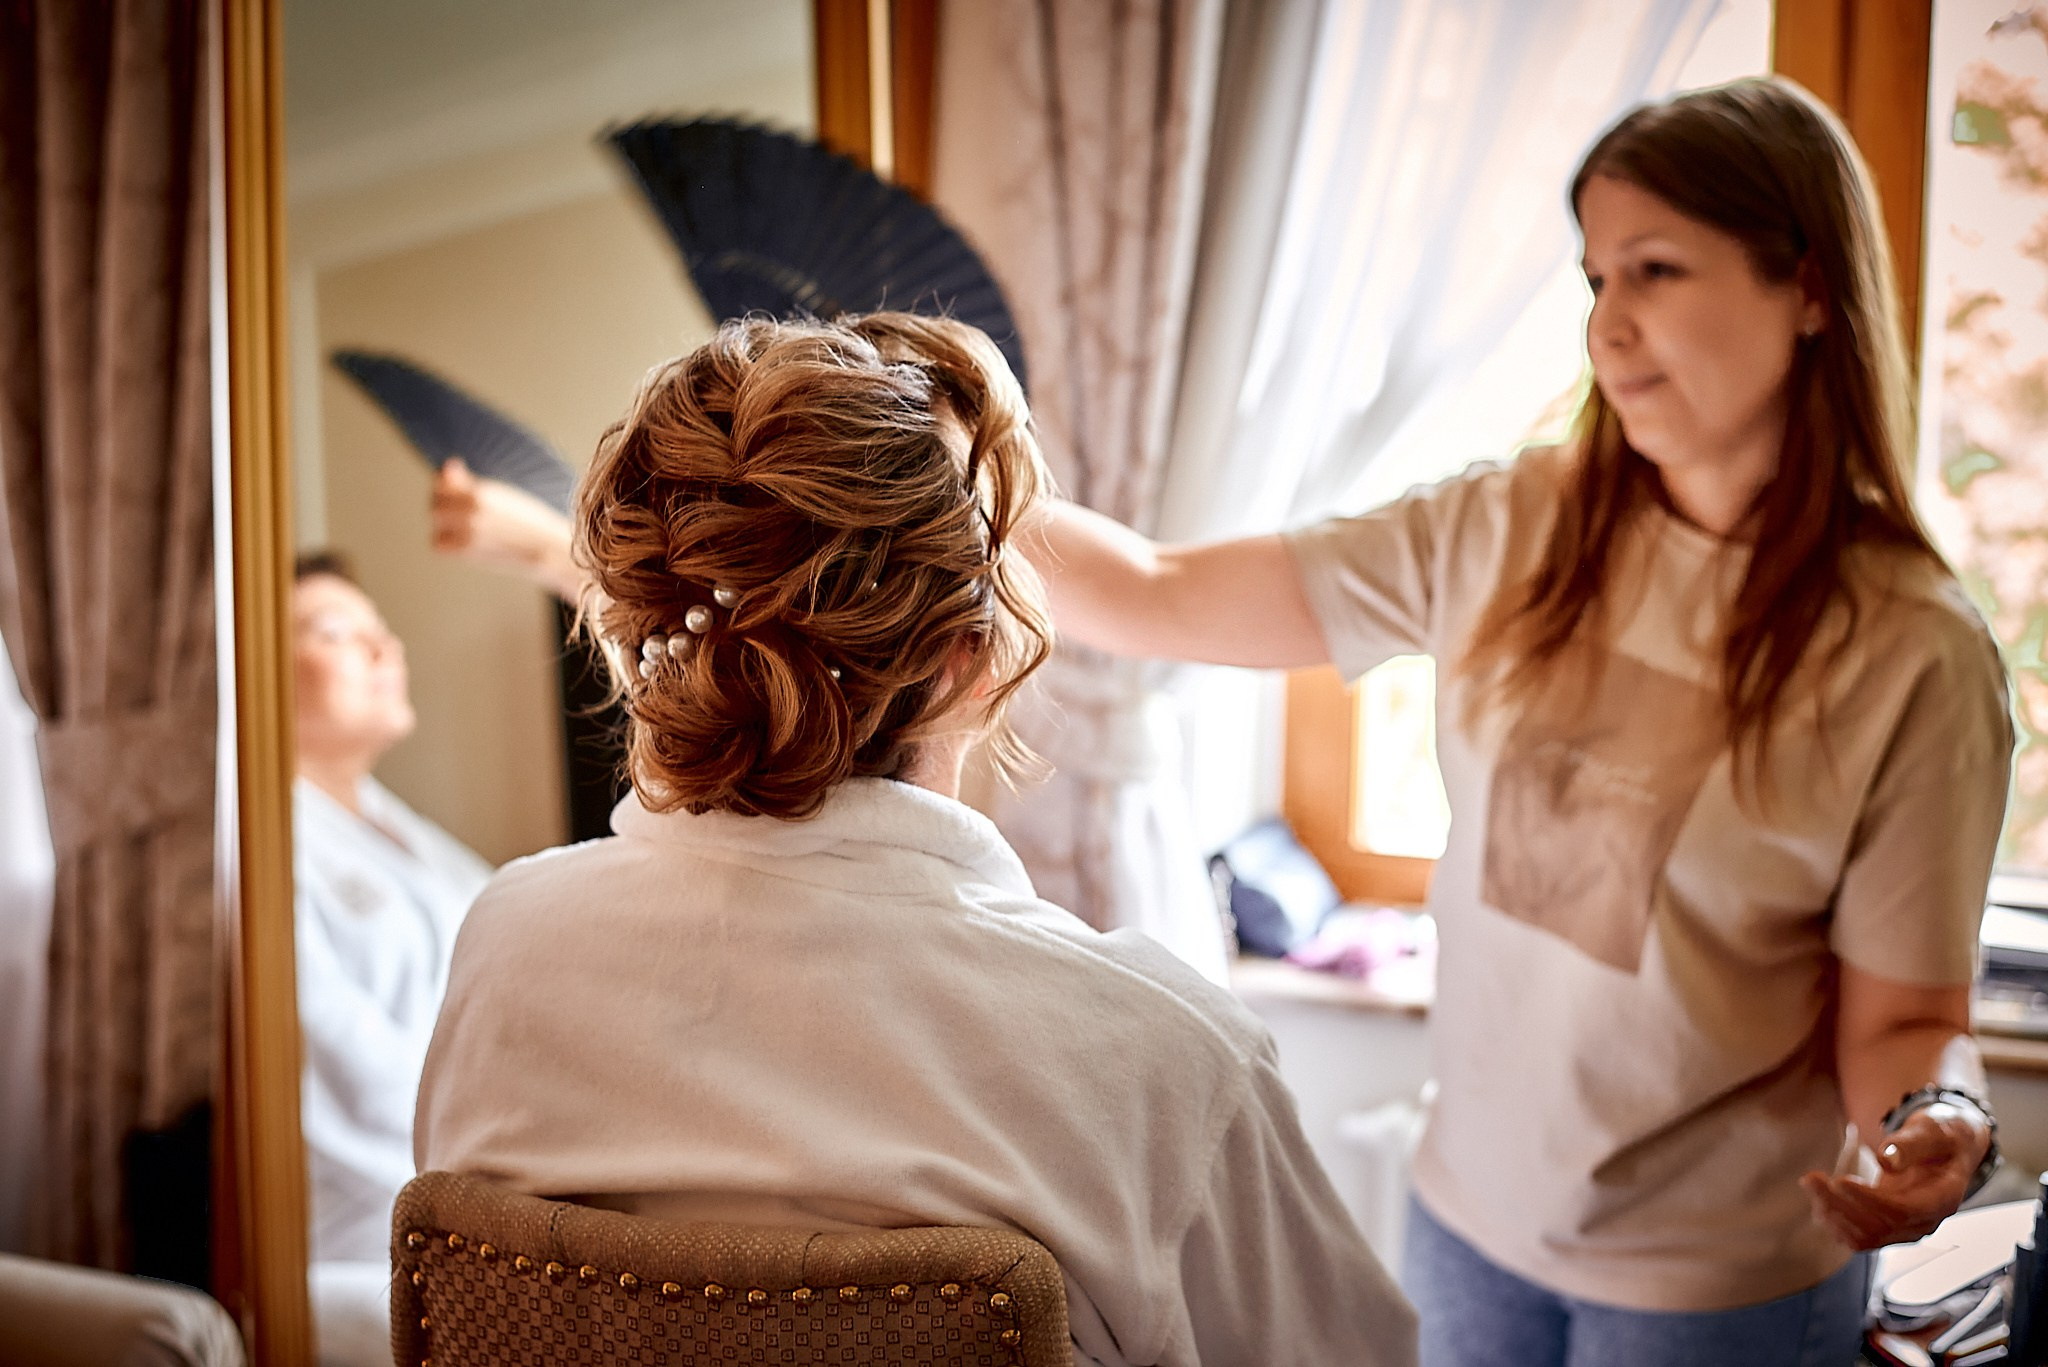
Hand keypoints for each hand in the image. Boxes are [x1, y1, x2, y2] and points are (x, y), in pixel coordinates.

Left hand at [429, 459, 578, 598]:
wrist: (545, 547)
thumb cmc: (524, 518)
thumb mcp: (498, 493)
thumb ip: (467, 482)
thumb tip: (448, 463)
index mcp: (479, 493)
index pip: (440, 483)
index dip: (444, 487)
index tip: (454, 493)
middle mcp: (470, 512)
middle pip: (434, 504)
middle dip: (442, 505)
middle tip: (460, 513)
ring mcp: (467, 533)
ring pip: (436, 523)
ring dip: (443, 523)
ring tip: (464, 527)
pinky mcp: (467, 552)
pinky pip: (438, 544)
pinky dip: (444, 542)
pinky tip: (462, 541)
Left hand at [1800, 1104, 1990, 1249]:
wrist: (1947, 1151)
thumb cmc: (1940, 1139)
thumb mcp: (1931, 1131)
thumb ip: (1910, 1144)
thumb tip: (1886, 1160)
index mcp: (1942, 1199)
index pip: (1902, 1212)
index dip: (1869, 1200)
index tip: (1840, 1180)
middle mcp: (1925, 1222)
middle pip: (1878, 1228)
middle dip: (1840, 1205)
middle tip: (1811, 1178)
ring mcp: (1906, 1229)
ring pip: (1865, 1237)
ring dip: (1833, 1215)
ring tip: (1812, 1184)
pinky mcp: (1889, 1227)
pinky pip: (1860, 1237)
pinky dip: (1836, 1222)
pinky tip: (1819, 1199)